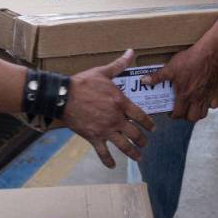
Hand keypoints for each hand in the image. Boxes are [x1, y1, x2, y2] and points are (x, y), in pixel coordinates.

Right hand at [63, 49, 153, 168]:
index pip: (140, 116)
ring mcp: (105, 130)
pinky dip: (108, 160)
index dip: (148, 123)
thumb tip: (131, 52)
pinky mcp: (94, 137)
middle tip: (145, 143)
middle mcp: (116, 118)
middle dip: (142, 140)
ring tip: (138, 157)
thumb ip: (119, 65)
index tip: (152, 128)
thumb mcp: (103, 72)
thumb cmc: (84, 83)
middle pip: (135, 133)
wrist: (64, 96)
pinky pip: (103, 152)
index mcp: (121, 102)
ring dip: (132, 153)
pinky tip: (112, 165)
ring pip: (123, 145)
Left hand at [142, 43, 217, 122]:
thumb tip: (144, 81)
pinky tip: (204, 101)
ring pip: (203, 114)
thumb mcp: (170, 68)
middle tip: (180, 111)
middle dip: (185, 117)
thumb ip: (157, 77)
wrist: (208, 54)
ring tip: (192, 108)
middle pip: (192, 118)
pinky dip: (209, 106)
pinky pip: (214, 105)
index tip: (170, 112)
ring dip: (197, 114)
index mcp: (184, 96)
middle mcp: (196, 99)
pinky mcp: (214, 91)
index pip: (178, 114)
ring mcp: (206, 96)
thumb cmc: (189, 61)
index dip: (173, 116)